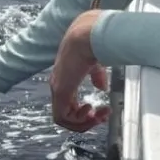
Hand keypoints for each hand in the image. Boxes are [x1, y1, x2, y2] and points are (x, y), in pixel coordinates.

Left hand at [49, 11, 108, 132]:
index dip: (84, 113)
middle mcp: (58, 86)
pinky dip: (77, 120)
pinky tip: (90, 109)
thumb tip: (101, 87)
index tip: (100, 111)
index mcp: (65, 79)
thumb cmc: (91, 45)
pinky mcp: (60, 90)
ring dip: (83, 123)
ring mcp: (57, 89)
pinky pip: (62, 117)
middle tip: (101, 118)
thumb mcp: (95, 64)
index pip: (69, 105)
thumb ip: (97, 76)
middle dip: (85, 122)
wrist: (87, 36)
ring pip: (62, 120)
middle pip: (65, 116)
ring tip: (97, 117)